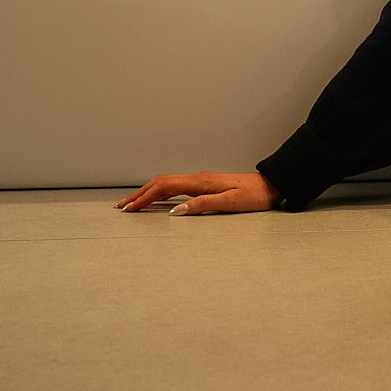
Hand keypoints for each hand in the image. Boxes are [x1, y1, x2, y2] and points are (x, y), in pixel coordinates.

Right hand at [115, 170, 278, 215]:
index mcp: (200, 182)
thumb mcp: (230, 203)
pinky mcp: (204, 183)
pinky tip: (156, 199)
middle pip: (160, 183)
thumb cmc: (253, 196)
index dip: (144, 198)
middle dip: (138, 195)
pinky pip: (175, 186)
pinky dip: (160, 191)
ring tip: (132, 203)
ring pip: (166, 182)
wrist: (270, 185)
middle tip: (121, 207)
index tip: (128, 209)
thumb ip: (202, 206)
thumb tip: (176, 212)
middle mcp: (197, 178)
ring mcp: (200, 180)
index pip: (164, 188)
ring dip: (147, 192)